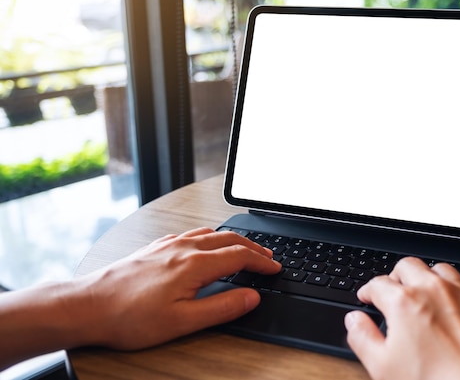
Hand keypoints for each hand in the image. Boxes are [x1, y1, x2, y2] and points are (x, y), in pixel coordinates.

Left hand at [0, 227, 280, 369]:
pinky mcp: (155, 247)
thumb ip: (221, 307)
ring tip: (244, 248)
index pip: (239, 257)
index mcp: (194, 264)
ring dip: (233, 240)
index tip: (276, 268)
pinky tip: (205, 244)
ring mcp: (167, 245)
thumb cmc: (129, 316)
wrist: (87, 305)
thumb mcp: (182, 321)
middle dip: (253, 248)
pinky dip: (210, 237)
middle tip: (268, 257)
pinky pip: (191, 234)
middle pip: (228, 240)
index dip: (262, 263)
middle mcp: (183, 247)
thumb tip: (251, 297)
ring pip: (210, 233)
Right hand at [344, 257, 459, 379]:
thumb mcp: (383, 367)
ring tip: (425, 294)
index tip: (367, 297)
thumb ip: (363, 339)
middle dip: (396, 276)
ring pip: (441, 270)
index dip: (368, 290)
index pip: (377, 283)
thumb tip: (354, 322)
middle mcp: (434, 290)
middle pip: (408, 266)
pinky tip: (458, 308)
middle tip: (393, 290)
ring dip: (429, 278)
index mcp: (404, 302)